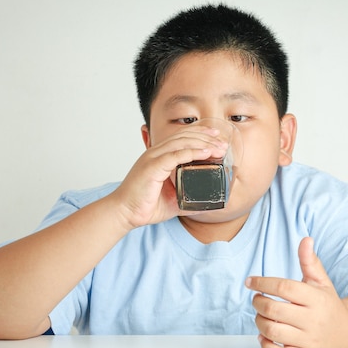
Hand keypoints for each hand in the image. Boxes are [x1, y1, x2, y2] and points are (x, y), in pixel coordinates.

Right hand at [110, 125, 227, 229]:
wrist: (124, 213)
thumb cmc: (144, 205)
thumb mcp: (173, 199)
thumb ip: (188, 196)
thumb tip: (206, 201)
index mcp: (159, 156)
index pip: (182, 137)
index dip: (200, 134)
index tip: (217, 137)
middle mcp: (156, 153)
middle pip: (184, 136)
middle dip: (206, 137)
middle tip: (223, 142)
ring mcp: (153, 158)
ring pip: (182, 143)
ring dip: (203, 143)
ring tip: (219, 148)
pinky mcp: (152, 167)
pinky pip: (175, 155)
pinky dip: (192, 152)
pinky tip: (205, 153)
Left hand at [245, 237, 347, 347]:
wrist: (347, 331)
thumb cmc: (327, 302)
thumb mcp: (321, 280)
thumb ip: (310, 261)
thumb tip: (305, 239)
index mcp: (316, 298)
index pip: (284, 288)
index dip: (263, 282)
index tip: (250, 281)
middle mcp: (313, 320)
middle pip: (274, 310)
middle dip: (258, 302)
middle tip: (256, 298)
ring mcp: (308, 340)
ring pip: (273, 332)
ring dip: (259, 321)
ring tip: (260, 314)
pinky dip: (266, 345)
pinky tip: (264, 335)